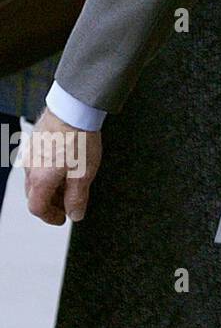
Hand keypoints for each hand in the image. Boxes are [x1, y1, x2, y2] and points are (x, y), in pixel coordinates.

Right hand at [23, 109, 101, 224]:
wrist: (73, 109)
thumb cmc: (78, 139)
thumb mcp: (83, 174)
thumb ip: (77, 197)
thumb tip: (75, 214)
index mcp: (40, 180)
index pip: (37, 208)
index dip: (51, 217)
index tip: (63, 218)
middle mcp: (31, 168)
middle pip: (34, 195)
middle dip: (51, 203)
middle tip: (68, 204)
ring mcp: (31, 154)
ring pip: (36, 179)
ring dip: (50, 187)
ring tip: (69, 184)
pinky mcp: (36, 142)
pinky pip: (39, 164)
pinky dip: (49, 172)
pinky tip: (65, 165)